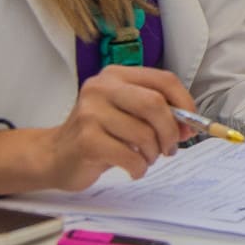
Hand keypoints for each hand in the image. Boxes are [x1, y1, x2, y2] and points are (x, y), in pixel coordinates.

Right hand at [47, 66, 194, 190]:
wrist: (54, 155)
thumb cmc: (96, 134)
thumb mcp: (125, 114)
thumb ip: (156, 113)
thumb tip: (189, 125)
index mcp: (116, 75)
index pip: (163, 79)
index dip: (185, 103)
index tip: (190, 125)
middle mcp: (101, 88)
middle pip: (155, 104)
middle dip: (170, 131)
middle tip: (170, 148)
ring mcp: (91, 113)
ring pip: (144, 134)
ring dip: (153, 154)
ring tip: (145, 159)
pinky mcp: (87, 140)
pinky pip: (129, 157)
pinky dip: (139, 168)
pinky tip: (132, 168)